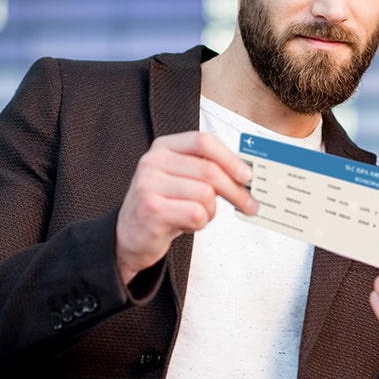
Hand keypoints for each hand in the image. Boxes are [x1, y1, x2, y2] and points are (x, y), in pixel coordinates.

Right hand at [114, 131, 256, 283]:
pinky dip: (200, 223)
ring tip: (197, 215)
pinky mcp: (151, 209)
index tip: (247, 176)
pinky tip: (186, 223)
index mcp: (164, 147)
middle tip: (248, 205)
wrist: (129, 236)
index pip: (204, 142)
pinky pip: (196, 214)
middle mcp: (153, 162)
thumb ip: (207, 170)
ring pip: (206, 195)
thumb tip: (246, 175)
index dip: (231, 159)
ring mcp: (149, 185)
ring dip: (210, 211)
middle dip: (236, 191)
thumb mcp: (181, 179)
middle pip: (210, 170)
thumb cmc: (162, 206)